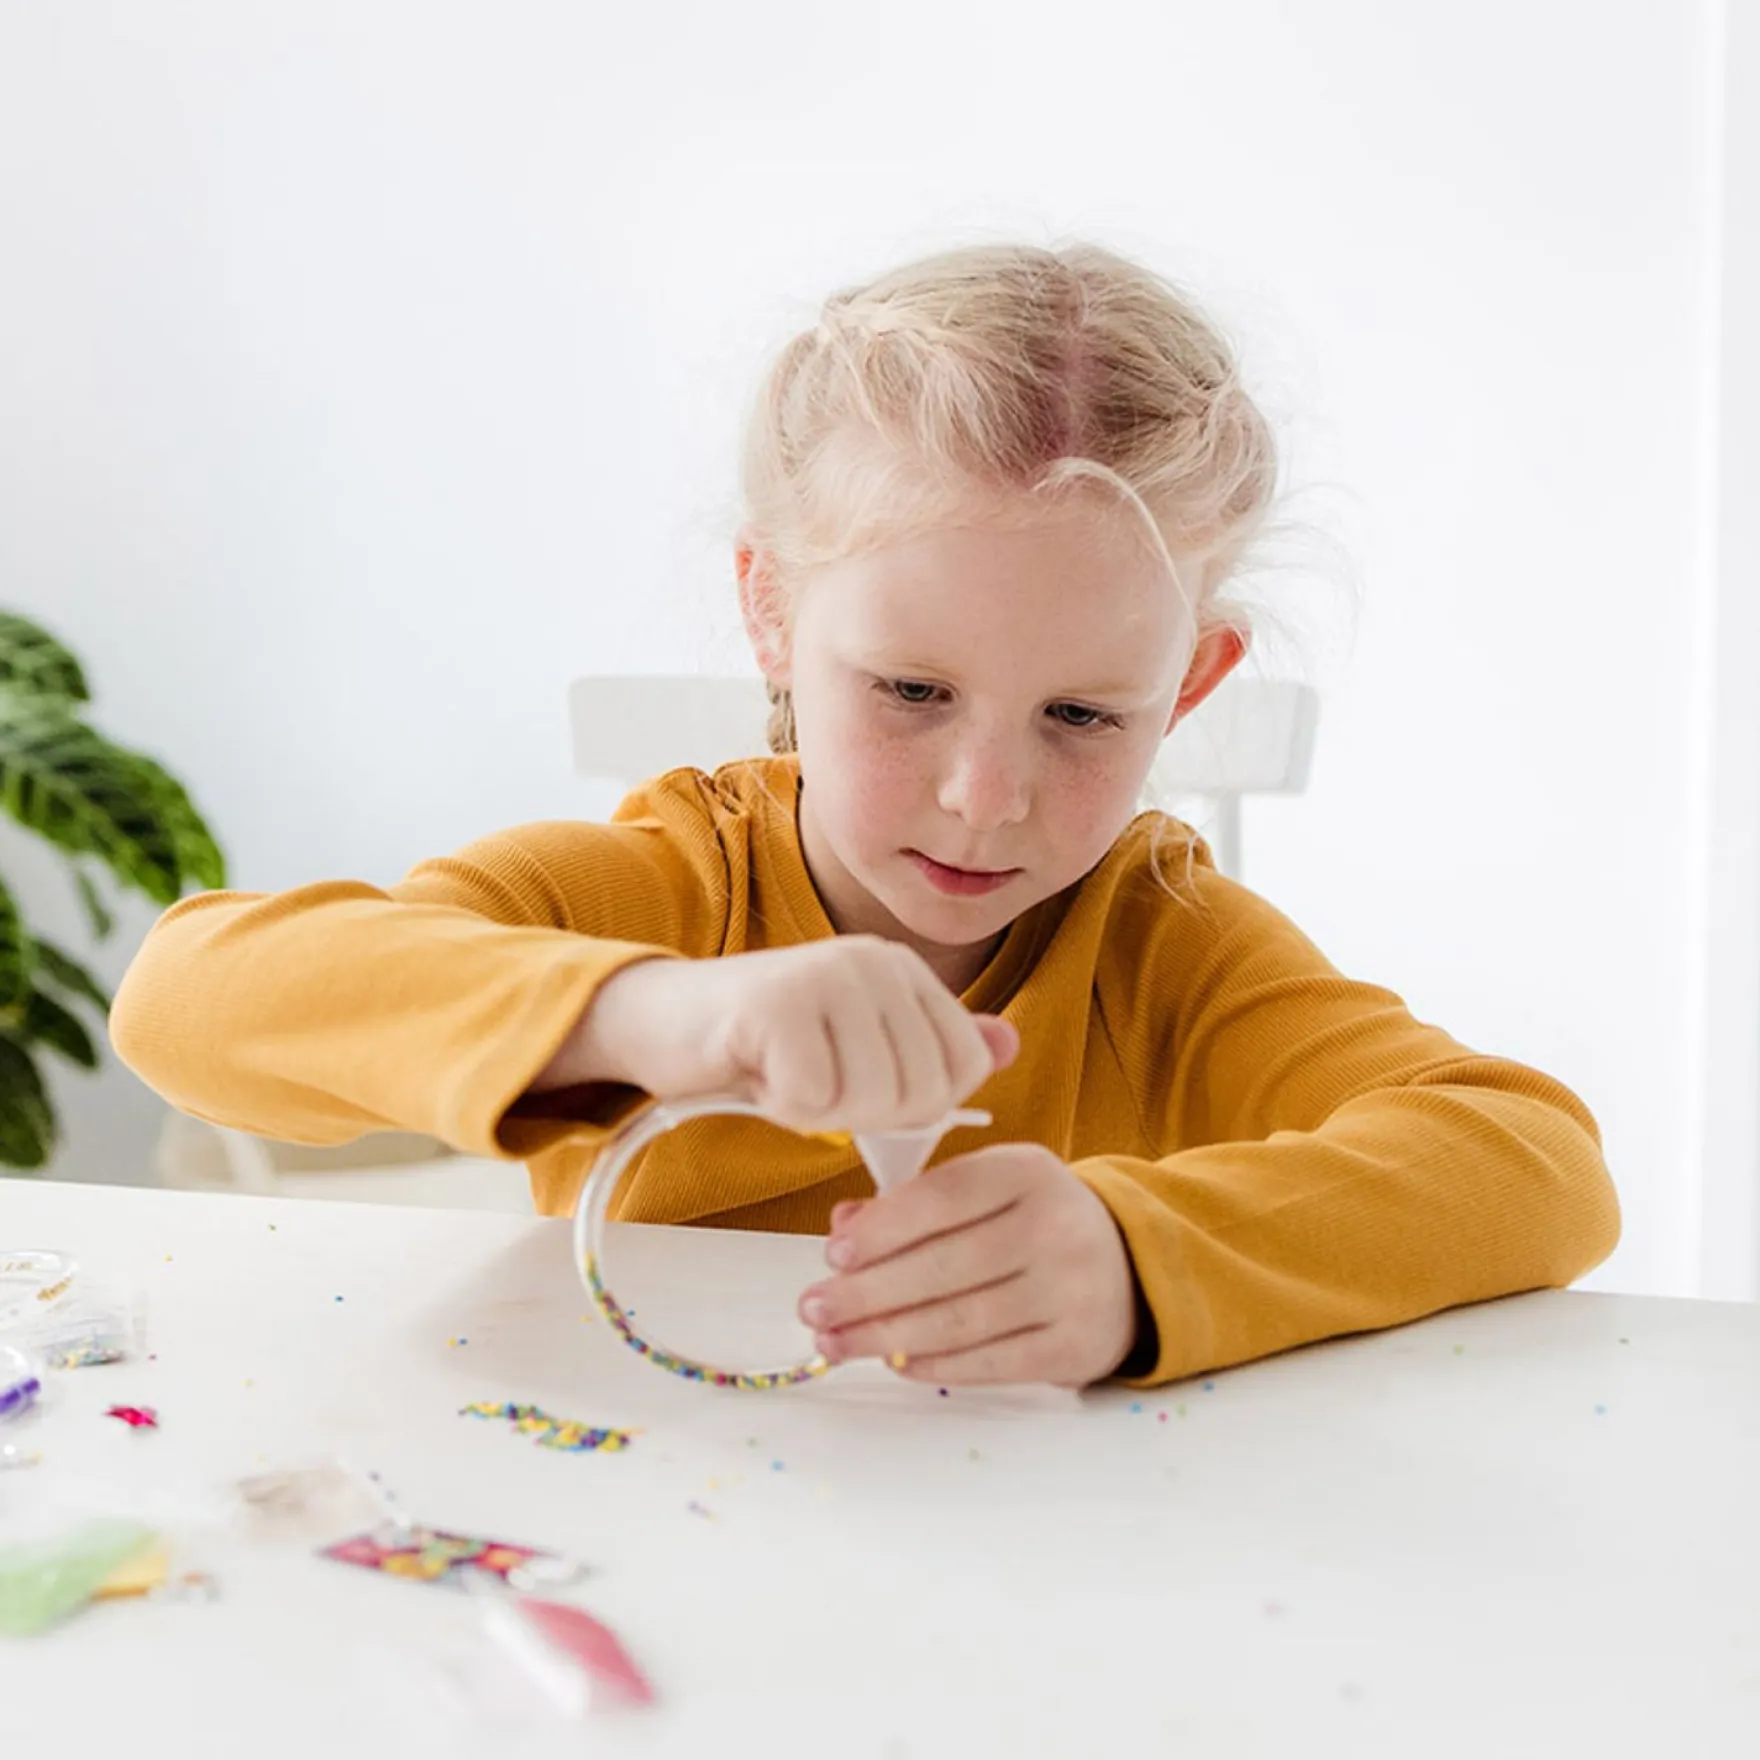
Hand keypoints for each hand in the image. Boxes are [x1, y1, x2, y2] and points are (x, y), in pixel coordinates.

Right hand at [545, 939, 1018, 1132]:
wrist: (663, 1019)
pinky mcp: (777, 1004)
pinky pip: (812, 1099)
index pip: (965, 1068)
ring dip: (821, 1111)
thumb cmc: (766, 1043)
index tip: (863, 1086)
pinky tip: (758, 1072)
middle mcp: (873, 960)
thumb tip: (1007, 1044)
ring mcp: (825, 975)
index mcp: (903, 969)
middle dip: (865, 1114)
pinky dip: (782, 1106)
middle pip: (921, 1092)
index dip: (917, 1106)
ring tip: (788, 1072)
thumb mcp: (859, 1044)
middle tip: (815, 1081)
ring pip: (871, 1099)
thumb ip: (930, 1047)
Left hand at [797, 1143, 1140, 1387]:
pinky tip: (894, 1362)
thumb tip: (845, 1227)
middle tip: (814, 1308)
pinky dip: (934, 1366)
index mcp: (1026, 1172)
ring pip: (960, 1321)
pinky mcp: (1074, 1345)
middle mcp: (1054, 1226)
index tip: (833, 1253)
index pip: (942, 1198)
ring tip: (835, 1342)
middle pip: (944, 1265)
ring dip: (885, 1336)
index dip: (882, 1228)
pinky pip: (989, 1363)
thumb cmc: (1032, 1221)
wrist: (1127, 1264)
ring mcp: (1069, 1289)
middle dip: (866, 1292)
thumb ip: (916, 1201)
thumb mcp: (986, 1189)